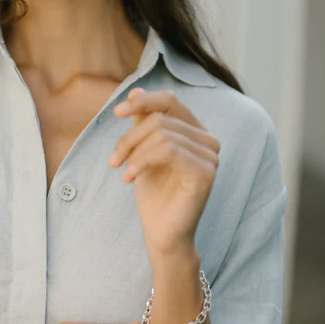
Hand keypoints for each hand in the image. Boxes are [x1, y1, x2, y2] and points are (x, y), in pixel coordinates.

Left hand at [107, 87, 219, 257]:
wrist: (161, 233)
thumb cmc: (153, 194)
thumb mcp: (141, 152)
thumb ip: (142, 122)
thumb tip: (135, 90)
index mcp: (196, 132)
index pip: (171, 101)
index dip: (144, 100)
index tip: (117, 112)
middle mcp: (209, 140)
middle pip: (161, 119)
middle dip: (130, 137)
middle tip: (113, 160)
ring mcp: (211, 156)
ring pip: (162, 134)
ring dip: (132, 151)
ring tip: (121, 171)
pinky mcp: (206, 173)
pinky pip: (168, 151)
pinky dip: (141, 162)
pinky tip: (128, 178)